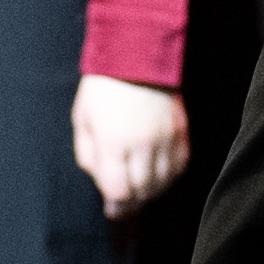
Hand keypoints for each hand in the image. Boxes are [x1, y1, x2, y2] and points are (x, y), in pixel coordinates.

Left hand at [72, 72, 191, 210]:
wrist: (136, 53)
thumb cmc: (103, 88)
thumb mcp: (82, 120)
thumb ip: (88, 156)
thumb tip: (101, 182)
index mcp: (113, 142)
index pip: (119, 190)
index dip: (115, 205)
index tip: (112, 209)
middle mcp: (142, 143)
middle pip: (143, 190)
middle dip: (132, 200)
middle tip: (125, 200)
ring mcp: (165, 137)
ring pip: (163, 181)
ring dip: (151, 190)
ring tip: (141, 186)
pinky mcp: (181, 130)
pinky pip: (181, 166)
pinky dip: (170, 175)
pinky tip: (159, 172)